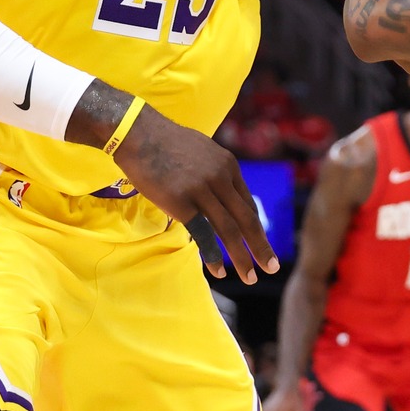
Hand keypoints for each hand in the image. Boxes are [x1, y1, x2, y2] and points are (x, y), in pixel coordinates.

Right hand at [113, 105, 276, 282]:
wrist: (137, 132)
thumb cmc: (165, 142)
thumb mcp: (202, 150)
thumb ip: (215, 170)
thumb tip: (221, 187)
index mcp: (228, 165)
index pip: (246, 204)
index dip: (255, 227)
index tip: (260, 244)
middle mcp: (220, 178)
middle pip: (246, 219)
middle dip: (261, 246)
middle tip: (272, 267)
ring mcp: (201, 190)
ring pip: (229, 230)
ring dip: (242, 257)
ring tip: (250, 278)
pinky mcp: (181, 202)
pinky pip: (203, 234)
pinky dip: (213, 255)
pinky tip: (219, 272)